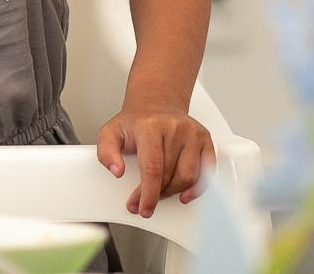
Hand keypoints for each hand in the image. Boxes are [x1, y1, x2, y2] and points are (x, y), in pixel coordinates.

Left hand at [95, 106, 214, 216]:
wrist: (156, 105)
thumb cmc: (135, 122)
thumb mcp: (110, 132)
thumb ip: (106, 152)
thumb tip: (117, 171)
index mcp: (150, 126)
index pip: (152, 168)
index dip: (148, 193)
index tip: (143, 208)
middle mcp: (175, 128)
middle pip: (169, 175)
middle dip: (156, 195)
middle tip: (145, 202)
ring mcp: (192, 133)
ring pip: (188, 177)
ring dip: (173, 191)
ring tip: (160, 192)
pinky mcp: (205, 139)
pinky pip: (207, 171)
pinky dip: (197, 187)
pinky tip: (184, 193)